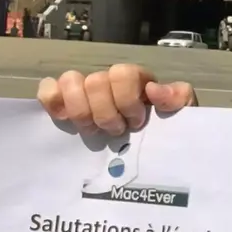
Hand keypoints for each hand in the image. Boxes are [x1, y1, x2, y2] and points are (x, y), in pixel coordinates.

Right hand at [37, 63, 197, 134]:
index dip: (126, 99)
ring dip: (80, 109)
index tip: (136, 122)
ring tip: (91, 130)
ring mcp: (84, 91)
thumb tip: (154, 90)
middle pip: (95, 80)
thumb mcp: (182, 118)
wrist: (149, 159)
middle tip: (116, 131)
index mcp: (136, 81)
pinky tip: (62, 117)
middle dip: (105, 112)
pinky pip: (48, 89)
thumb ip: (179, 99)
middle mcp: (108, 81)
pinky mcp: (63, 103)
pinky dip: (51, 99)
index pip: (123, 73)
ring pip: (70, 80)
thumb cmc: (164, 135)